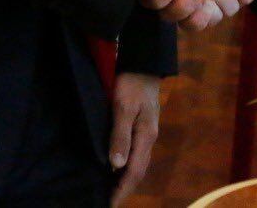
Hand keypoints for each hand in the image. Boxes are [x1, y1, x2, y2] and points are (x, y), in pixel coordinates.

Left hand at [109, 72, 159, 205]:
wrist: (144, 63)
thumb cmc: (131, 84)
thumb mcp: (123, 107)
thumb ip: (120, 135)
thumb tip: (116, 165)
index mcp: (146, 137)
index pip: (134, 172)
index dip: (121, 190)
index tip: (108, 204)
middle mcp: (149, 139)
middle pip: (138, 172)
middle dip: (124, 189)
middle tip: (107, 202)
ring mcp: (147, 133)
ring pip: (138, 164)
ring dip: (125, 180)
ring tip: (109, 190)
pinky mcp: (143, 127)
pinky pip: (136, 154)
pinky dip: (126, 167)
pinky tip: (115, 167)